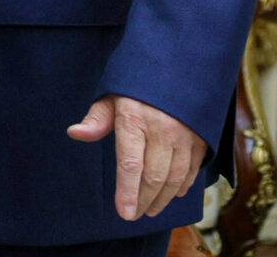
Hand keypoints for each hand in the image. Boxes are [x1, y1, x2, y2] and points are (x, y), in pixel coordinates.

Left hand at [67, 94, 205, 220]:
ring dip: (162, 198)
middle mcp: (162, 129)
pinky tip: (172, 194)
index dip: (127, 192)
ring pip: (175, 178)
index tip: (123, 212)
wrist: (179, 63)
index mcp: (135, 118)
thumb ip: (96, 119)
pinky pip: (192, 169)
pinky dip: (182, 186)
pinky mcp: (201, 137)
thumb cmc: (139, 82)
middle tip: (134, 214)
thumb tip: (74, 133)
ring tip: (150, 209)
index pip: (130, 164)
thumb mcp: (113, 94)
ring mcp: (185, 135)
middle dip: (143, 200)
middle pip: (154, 176)